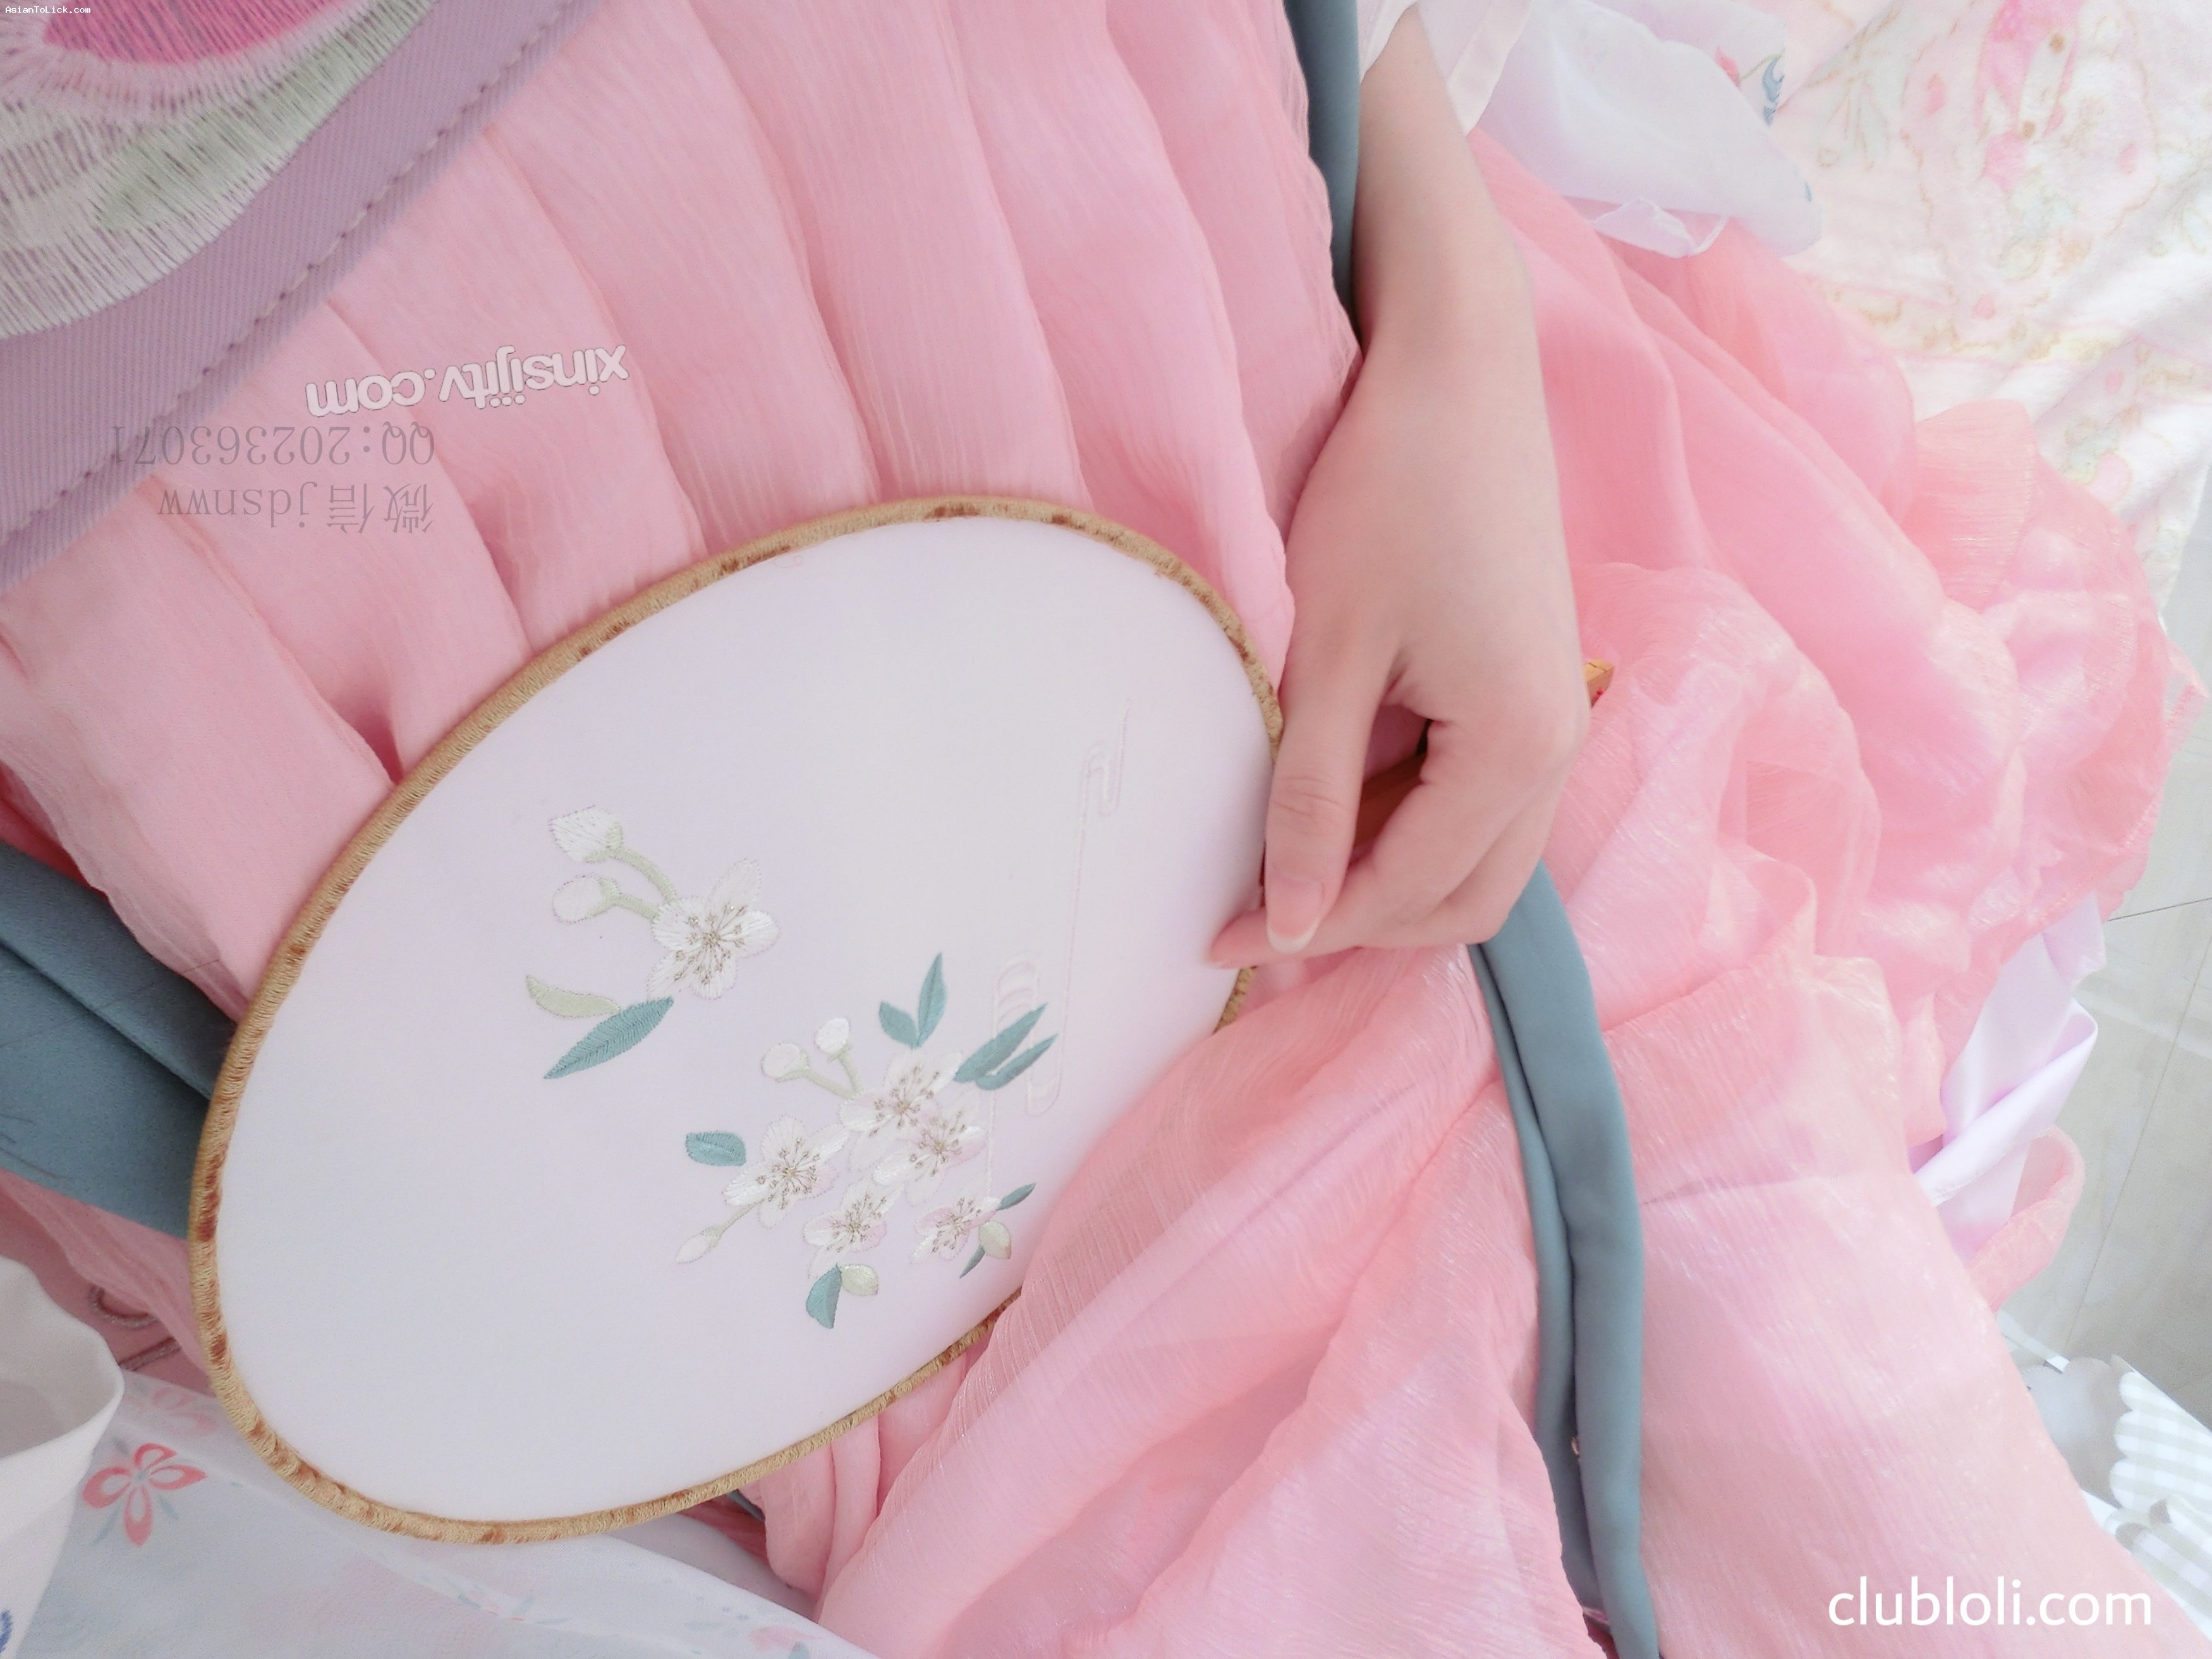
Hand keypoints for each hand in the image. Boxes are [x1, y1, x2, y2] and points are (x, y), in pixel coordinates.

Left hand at [1210, 15, 1584, 966]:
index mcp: (1517, 747)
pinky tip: (1334, 796)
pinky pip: (1480, 805)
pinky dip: (1409, 826)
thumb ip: (1310, 797)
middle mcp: (1559, 749)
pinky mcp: (1533, 689)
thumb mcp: (1329, 653)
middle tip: (1249, 912)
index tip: (1216, 940)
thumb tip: (1288, 922)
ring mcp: (1557, 720)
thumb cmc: (1390, 491)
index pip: (1406, 890)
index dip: (1305, 925)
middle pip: (1462, 904)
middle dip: (1358, 924)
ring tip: (1281, 857)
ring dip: (1385, 879)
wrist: (1460, 369)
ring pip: (1477, 861)